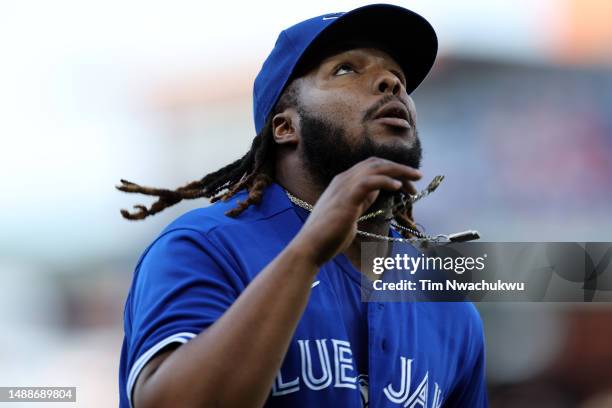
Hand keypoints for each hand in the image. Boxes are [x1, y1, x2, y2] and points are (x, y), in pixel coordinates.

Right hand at [290, 157, 421, 265]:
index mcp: (343, 183)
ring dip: (398, 171)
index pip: (371, 167)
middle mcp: (343, 180)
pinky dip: (386, 181)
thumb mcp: (349, 215)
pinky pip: (370, 182)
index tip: (406, 184)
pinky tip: (398, 186)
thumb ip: (360, 203)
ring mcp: (344, 187)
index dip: (391, 171)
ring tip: (415, 178)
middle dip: (399, 168)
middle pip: (376, 163)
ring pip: (376, 168)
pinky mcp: (347, 197)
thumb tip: (373, 198)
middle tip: (417, 177)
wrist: (310, 247)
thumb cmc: (328, 237)